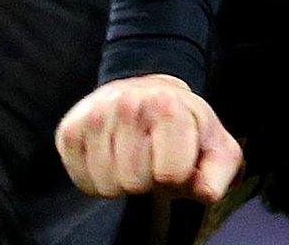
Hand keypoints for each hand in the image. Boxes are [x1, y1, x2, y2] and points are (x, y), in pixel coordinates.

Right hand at [54, 74, 242, 202]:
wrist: (149, 95)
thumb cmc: (186, 129)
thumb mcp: (216, 148)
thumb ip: (219, 174)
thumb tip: (203, 192)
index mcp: (166, 105)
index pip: (169, 175)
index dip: (177, 177)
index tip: (177, 159)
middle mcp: (126, 104)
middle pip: (135, 184)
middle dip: (148, 179)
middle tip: (152, 158)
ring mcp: (94, 115)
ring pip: (107, 187)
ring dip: (123, 181)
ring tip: (133, 157)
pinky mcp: (69, 131)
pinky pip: (84, 184)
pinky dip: (99, 181)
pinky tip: (112, 158)